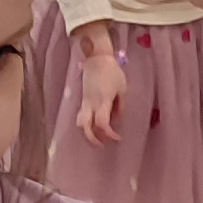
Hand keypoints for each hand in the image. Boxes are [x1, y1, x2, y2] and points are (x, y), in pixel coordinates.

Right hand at [73, 29, 124, 145]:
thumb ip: (120, 106)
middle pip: (86, 127)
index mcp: (103, 101)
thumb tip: (116, 118)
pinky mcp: (83, 99)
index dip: (109, 134)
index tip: (117, 138)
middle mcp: (91, 104)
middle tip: (103, 143)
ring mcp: (85, 101)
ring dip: (87, 132)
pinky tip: (95, 124)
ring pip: (80, 122)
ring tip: (97, 135)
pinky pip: (82, 115)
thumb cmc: (112, 72)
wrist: (97, 59)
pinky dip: (86, 123)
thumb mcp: (122, 89)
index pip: (103, 124)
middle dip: (93, 139)